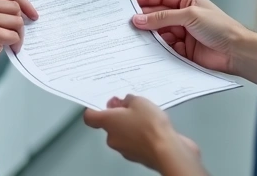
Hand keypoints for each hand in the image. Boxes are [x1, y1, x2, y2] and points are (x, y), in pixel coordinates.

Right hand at [0, 0, 37, 90]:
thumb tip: (22, 10)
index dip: (24, 2)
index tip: (31, 14)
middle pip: (15, 7)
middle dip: (19, 23)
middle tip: (14, 34)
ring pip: (18, 21)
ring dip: (18, 34)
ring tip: (9, 43)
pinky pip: (15, 36)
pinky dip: (15, 44)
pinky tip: (8, 49)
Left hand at [83, 95, 204, 174]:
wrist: (167, 150)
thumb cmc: (150, 126)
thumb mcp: (139, 102)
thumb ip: (129, 100)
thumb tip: (126, 102)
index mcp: (107, 122)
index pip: (90, 117)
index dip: (95, 109)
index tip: (104, 104)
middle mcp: (112, 137)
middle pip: (109, 124)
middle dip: (119, 115)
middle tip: (133, 107)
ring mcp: (123, 149)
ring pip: (122, 134)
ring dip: (130, 125)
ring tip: (147, 118)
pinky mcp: (136, 156)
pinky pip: (133, 142)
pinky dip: (140, 136)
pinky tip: (153, 130)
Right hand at [133, 0, 256, 82]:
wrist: (237, 52)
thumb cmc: (221, 28)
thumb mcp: (189, 15)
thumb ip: (163, 18)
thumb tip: (140, 18)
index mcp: (188, 2)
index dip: (145, 0)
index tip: (128, 3)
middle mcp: (185, 17)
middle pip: (158, 17)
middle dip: (144, 20)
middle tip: (126, 23)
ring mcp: (184, 34)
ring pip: (160, 33)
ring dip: (149, 36)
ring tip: (134, 37)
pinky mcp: (184, 51)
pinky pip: (165, 48)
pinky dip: (157, 49)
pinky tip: (148, 50)